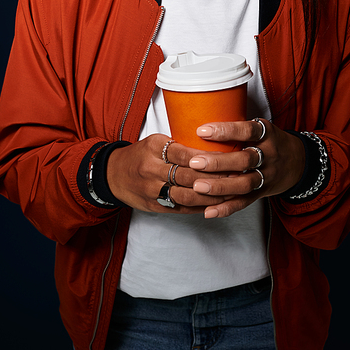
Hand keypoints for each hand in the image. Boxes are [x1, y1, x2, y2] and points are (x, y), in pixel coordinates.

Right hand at [106, 134, 233, 213]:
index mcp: (153, 148)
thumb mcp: (155, 141)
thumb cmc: (140, 155)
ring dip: (212, 196)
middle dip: (215, 178)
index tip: (229, 158)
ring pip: (187, 196)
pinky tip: (217, 205)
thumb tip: (214, 144)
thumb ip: (179, 144)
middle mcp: (151, 169)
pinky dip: (201, 207)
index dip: (208, 159)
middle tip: (238, 176)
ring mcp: (152, 191)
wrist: (112, 175)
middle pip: (189, 176)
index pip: (186, 153)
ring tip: (232, 193)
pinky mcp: (155, 207)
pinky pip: (181, 208)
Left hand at [188, 119, 304, 218]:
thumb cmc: (270, 141)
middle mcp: (269, 155)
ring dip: (220, 186)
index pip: (247, 131)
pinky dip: (226, 208)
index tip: (202, 131)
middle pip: (245, 160)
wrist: (299, 162)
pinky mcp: (262, 193)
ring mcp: (267, 176)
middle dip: (218, 162)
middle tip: (195, 162)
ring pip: (245, 183)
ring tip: (198, 186)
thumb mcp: (261, 128)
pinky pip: (245, 202)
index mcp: (267, 134)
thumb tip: (200, 121)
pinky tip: (209, 211)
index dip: (225, 131)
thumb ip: (238, 128)